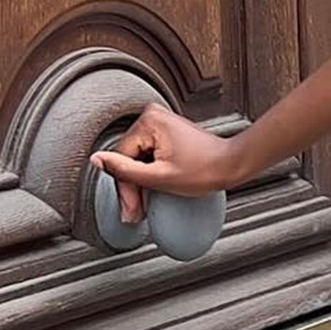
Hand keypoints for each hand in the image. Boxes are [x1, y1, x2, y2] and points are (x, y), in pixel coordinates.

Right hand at [85, 104, 241, 226]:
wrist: (234, 164)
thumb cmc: (208, 170)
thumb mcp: (160, 177)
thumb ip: (125, 171)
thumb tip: (96, 160)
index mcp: (148, 122)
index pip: (121, 157)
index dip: (124, 188)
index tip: (130, 209)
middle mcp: (152, 116)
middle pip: (128, 158)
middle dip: (131, 187)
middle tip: (134, 212)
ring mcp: (160, 122)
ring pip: (137, 158)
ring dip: (139, 182)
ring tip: (142, 205)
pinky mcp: (166, 131)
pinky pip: (148, 154)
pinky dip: (149, 172)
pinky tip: (151, 189)